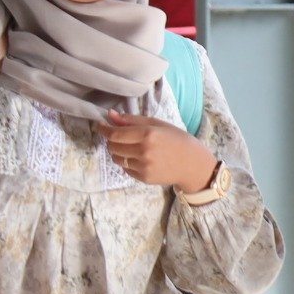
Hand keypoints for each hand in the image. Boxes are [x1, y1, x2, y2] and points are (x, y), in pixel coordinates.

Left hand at [100, 111, 218, 192]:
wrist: (193, 165)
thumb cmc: (178, 140)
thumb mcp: (158, 124)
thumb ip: (133, 120)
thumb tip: (110, 115)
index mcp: (148, 134)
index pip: (115, 134)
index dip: (104, 129)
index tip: (100, 126)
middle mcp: (143, 151)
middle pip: (113, 146)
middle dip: (111, 140)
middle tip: (119, 136)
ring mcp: (143, 167)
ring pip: (117, 158)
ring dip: (118, 152)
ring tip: (130, 147)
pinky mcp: (143, 178)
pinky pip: (126, 168)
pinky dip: (127, 162)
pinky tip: (140, 158)